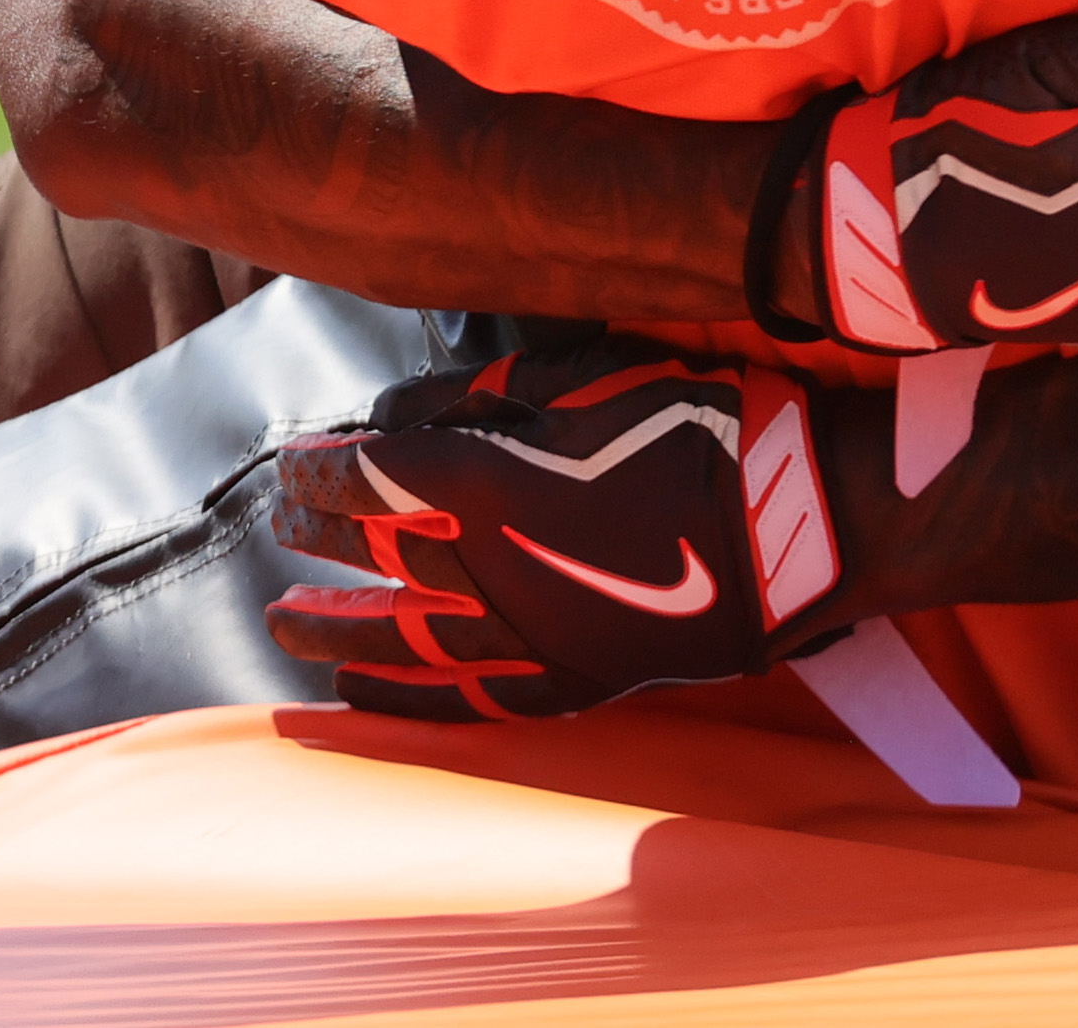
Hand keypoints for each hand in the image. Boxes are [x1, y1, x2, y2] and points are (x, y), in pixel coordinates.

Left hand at [268, 349, 844, 720]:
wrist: (799, 521)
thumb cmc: (695, 428)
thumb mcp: (582, 377)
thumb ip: (482, 397)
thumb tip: (402, 415)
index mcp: (490, 487)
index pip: (372, 479)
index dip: (323, 471)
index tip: (292, 462)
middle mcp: (493, 571)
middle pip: (376, 557)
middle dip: (318, 540)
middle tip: (279, 527)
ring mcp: (529, 636)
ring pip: (402, 640)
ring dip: (335, 630)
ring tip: (283, 627)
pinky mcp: (571, 680)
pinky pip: (465, 700)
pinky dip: (405, 698)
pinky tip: (357, 695)